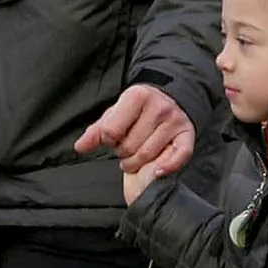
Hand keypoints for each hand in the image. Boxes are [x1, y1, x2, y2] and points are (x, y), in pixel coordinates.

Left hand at [74, 85, 194, 181]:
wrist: (170, 99)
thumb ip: (97, 131)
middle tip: (126, 148)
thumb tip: (80, 147)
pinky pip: (179, 156)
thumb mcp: (116, 114)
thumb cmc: (138, 110)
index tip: (113, 139)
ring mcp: (175, 121)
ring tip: (135, 156)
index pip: (111, 132)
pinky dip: (167, 167)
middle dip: (123, 153)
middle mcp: (159, 107)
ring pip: (147, 155)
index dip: (108, 141)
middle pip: (129, 146)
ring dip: (136, 162)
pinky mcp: (187, 134)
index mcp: (137, 96)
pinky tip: (157, 171)